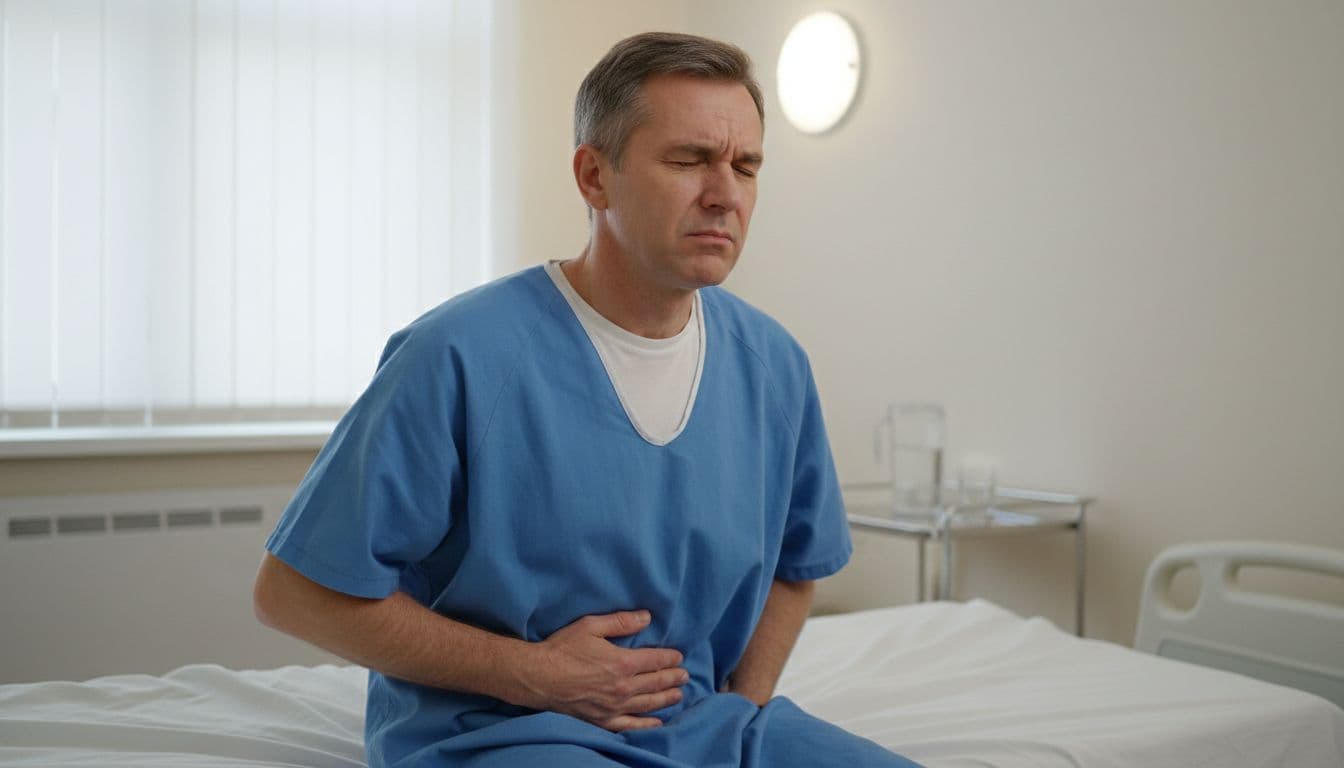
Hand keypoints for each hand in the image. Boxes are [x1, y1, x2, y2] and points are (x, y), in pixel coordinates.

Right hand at [517, 610, 687, 731]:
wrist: (539, 677)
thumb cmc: (562, 649)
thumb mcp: (591, 626)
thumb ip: (621, 622)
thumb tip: (647, 617)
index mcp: (623, 662)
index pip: (655, 660)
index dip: (670, 658)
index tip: (679, 657)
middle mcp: (623, 687)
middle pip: (656, 683)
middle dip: (673, 678)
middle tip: (685, 675)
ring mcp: (614, 706)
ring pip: (649, 704)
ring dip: (667, 698)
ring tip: (679, 694)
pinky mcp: (603, 720)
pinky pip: (631, 725)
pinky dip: (647, 724)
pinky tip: (658, 722)